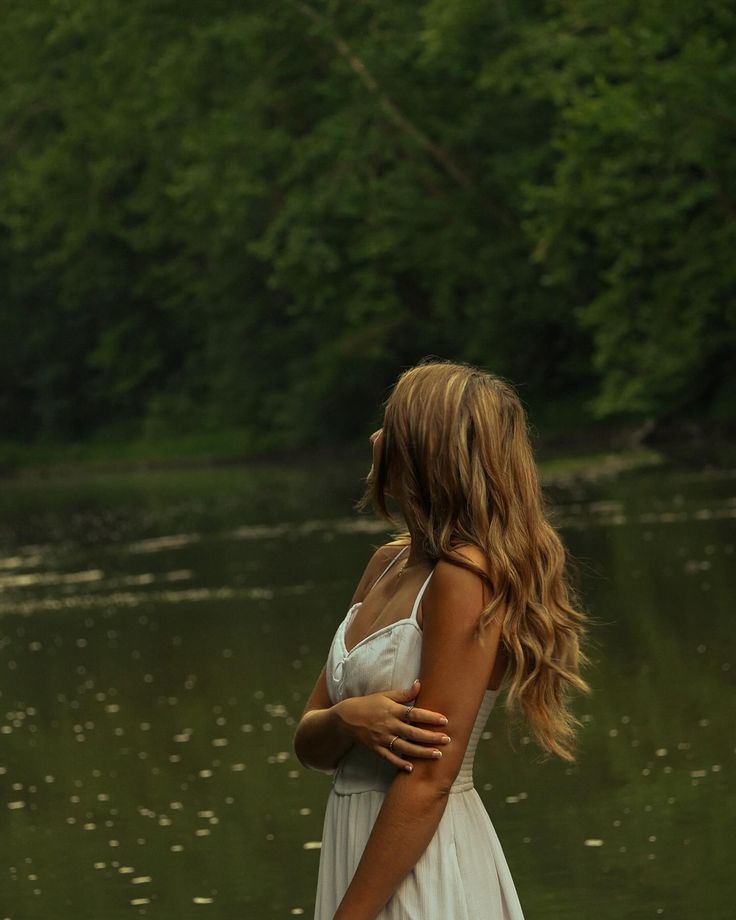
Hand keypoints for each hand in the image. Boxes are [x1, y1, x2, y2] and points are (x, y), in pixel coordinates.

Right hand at [334, 679, 450, 770]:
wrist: (346, 718)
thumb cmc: (369, 704)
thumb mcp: (385, 695)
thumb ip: (404, 693)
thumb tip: (420, 684)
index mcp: (392, 710)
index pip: (414, 713)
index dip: (430, 717)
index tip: (444, 720)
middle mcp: (389, 725)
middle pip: (413, 732)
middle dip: (431, 737)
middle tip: (447, 739)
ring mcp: (382, 738)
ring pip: (405, 747)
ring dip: (421, 752)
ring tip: (437, 754)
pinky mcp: (377, 748)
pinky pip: (390, 758)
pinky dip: (400, 763)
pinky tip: (412, 768)